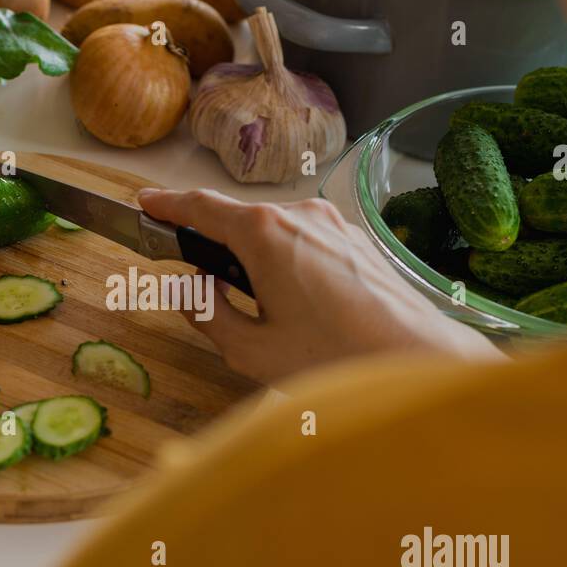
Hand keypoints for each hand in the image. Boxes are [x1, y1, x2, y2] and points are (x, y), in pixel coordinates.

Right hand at [136, 189, 501, 382]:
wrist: (421, 361)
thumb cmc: (339, 359)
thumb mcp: (252, 349)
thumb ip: (207, 314)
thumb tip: (187, 289)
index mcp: (266, 233)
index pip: (202, 206)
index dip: (167, 204)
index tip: (145, 204)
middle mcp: (301, 215)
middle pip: (238, 220)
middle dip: (212, 245)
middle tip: (192, 279)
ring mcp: (334, 225)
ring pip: (274, 233)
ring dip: (252, 261)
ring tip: (253, 312)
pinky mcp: (357, 242)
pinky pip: (304, 243)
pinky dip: (284, 264)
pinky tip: (292, 309)